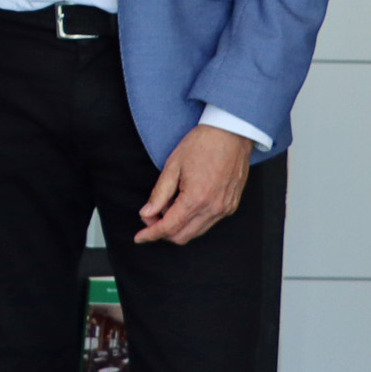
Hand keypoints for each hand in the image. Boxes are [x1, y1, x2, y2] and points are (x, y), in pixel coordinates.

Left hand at [136, 124, 252, 244]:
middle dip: (162, 231)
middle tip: (150, 216)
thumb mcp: (172, 167)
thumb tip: (147, 214)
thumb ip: (159, 194)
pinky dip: (192, 220)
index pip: (169, 227)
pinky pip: (208, 222)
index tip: (139, 237)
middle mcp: (214, 208)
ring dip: (178, 226)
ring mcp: (225, 208)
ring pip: (196, 231)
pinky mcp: (231, 205)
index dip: (151, 234)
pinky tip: (184, 203)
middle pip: (182, 236)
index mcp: (196, 199)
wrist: (231, 133)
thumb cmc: (202, 145)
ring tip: (168, 205)